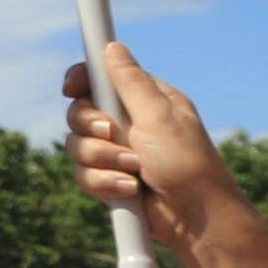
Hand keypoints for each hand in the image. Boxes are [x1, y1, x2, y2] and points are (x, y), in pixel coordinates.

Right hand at [64, 44, 239, 250]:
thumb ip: (131, 82)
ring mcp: (117, 152)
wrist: (196, 219)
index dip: (82, 80)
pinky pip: (83, 174)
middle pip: (79, 111)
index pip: (101, 77)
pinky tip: (129, 189)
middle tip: (112, 133)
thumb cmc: (189, 164)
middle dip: (91, 126)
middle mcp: (128, 123)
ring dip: (102, 159)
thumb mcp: (160, 117)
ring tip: (133, 169)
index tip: (72, 88)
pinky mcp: (110, 179)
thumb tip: (113, 48)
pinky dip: (103, 182)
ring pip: (76, 145)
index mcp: (145, 100)